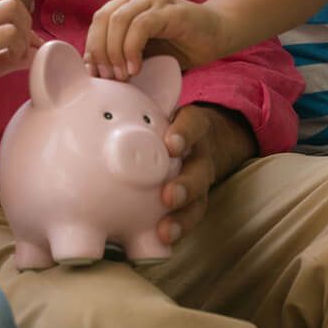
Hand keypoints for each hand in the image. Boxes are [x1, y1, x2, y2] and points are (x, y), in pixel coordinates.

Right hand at [0, 0, 36, 138]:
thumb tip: (35, 52)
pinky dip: (18, 46)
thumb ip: (4, 56)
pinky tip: (10, 62)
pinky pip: (8, 32)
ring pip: (11, 8)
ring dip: (23, 31)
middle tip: (22, 48)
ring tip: (15, 56)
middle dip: (25, 20)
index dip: (19, 15)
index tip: (23, 42)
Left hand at [85, 0, 228, 77]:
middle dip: (100, 51)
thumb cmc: (179, 46)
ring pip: (118, 21)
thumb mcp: (142, 52)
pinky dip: (132, 49)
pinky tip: (137, 68)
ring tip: (123, 75)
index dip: (92, 48)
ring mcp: (153, 0)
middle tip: (108, 77)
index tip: (96, 74)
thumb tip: (92, 69)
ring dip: (115, 52)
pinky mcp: (169, 10)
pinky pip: (140, 26)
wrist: (218, 35)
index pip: (97, 21)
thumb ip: (119, 54)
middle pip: (103, 19)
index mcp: (126, 3)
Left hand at [155, 104, 254, 244]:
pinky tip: (165, 242)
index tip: (172, 145)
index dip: (183, 134)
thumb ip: (152, 107)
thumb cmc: (179, 123)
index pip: (192, 125)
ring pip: (200, 198)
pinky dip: (181, 227)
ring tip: (166, 232)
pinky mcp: (201, 195)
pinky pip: (195, 213)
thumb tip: (110, 86)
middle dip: (185, 185)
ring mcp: (204, 177)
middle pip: (198, 171)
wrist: (217, 133)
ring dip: (183, 216)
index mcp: (194, 126)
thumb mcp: (173, 110)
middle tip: (169, 197)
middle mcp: (202, 154)